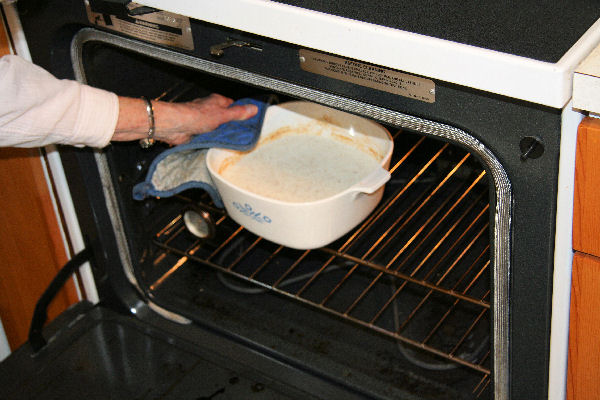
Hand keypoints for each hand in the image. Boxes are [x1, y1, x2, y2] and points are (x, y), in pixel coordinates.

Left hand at [113, 93, 258, 144]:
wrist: (176, 126)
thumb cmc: (195, 115)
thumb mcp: (223, 115)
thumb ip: (238, 113)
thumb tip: (253, 109)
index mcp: (217, 101)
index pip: (234, 106)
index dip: (243, 113)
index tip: (252, 121)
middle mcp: (210, 110)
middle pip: (227, 119)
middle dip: (233, 127)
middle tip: (244, 135)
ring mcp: (204, 122)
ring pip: (219, 129)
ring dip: (223, 135)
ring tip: (233, 142)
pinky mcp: (198, 133)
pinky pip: (211, 138)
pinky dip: (215, 142)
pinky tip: (219, 146)